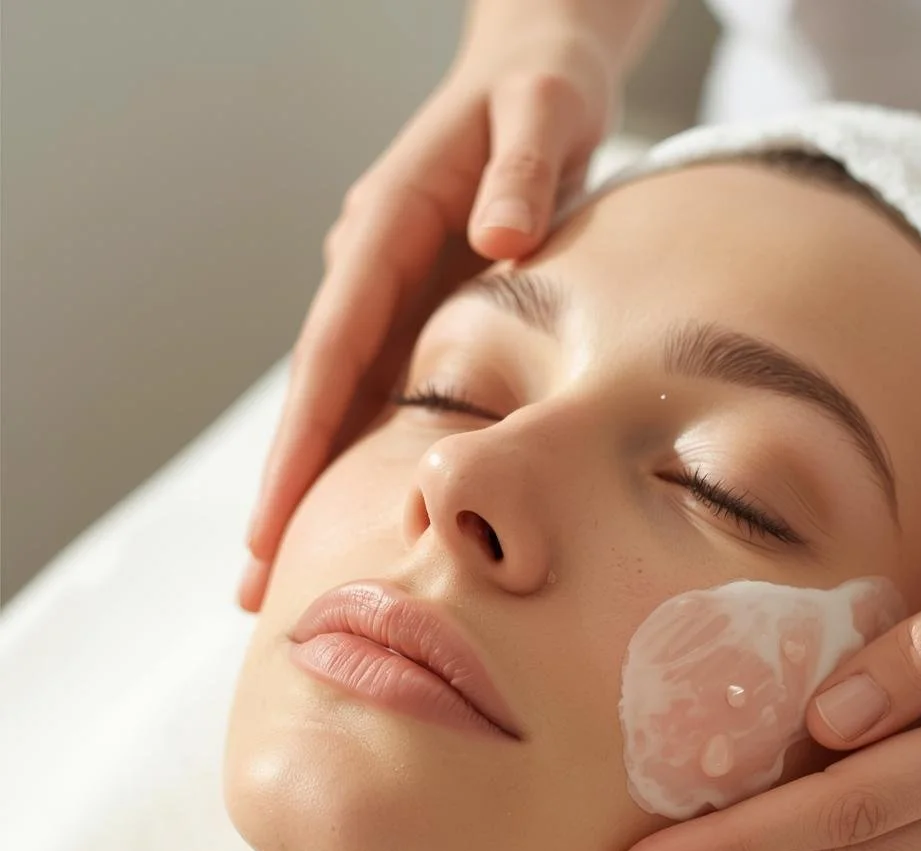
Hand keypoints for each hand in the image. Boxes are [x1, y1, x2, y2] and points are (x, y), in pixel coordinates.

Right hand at [238, 29, 614, 611]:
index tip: (270, 523)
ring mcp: (393, 296)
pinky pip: (386, 394)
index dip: (298, 443)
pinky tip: (365, 513)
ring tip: (292, 573)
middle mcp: (373, 273)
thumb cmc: (541, 91)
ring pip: (344, 404)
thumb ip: (525, 170)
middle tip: (256, 587)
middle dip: (286, 490)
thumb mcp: (545, 111)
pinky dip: (366, 455)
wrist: (538, 73)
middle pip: (318, 397)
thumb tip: (500, 239)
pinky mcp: (423, 311)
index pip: (330, 353)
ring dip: (317, 486)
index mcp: (385, 231)